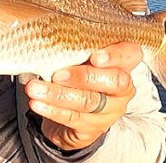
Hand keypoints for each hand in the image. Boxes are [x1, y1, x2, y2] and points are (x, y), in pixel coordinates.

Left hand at [25, 42, 141, 150]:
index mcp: (121, 65)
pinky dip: (52, 109)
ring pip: (88, 101)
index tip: (95, 56)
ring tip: (35, 88)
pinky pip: (72, 118)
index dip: (117, 55)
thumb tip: (48, 37)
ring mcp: (108, 111)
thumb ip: (75, 50)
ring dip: (58, 94)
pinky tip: (37, 103)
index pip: (131, 54)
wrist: (70, 117)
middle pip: (115, 81)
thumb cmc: (76, 79)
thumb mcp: (79, 61)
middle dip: (84, 76)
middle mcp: (121, 89)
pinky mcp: (92, 128)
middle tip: (58, 74)